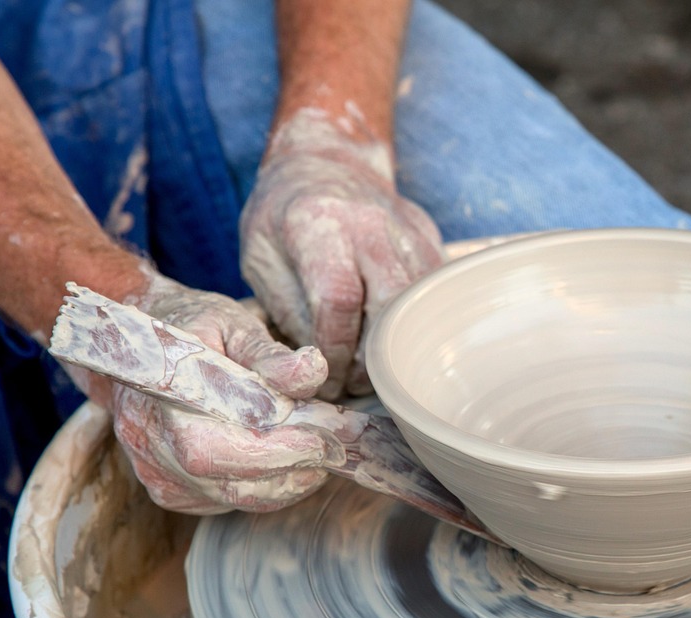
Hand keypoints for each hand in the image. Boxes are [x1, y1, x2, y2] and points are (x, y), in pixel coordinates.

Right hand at [106, 271, 339, 513]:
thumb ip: (270, 353)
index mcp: (158, 393)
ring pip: (230, 497)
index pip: (215, 444)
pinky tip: (284, 463)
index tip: (321, 439)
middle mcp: (147, 438)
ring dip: (284, 483)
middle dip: (289, 470)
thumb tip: (312, 371)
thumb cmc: (193, 328)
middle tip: (333, 450)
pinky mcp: (167, 489)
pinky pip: (223, 502)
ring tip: (318, 455)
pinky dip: (263, 488)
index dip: (273, 450)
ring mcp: (153, 470)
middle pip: (224, 479)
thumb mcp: (232, 324)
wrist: (141, 343)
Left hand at [240, 107, 443, 399]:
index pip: (339, 300)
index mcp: (319, 223)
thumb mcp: (259, 259)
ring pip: (420, 305)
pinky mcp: (430, 240)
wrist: (324, 161)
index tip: (325, 377)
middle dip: (374, 359)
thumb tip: (319, 365)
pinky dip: (414, 325)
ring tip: (371, 367)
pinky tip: (388, 337)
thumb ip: (287, 310)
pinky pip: (431, 295)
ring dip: (399, 347)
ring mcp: (408, 231)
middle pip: (392, 306)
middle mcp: (371, 224)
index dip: (336, 351)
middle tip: (354, 382)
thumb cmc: (282, 216)